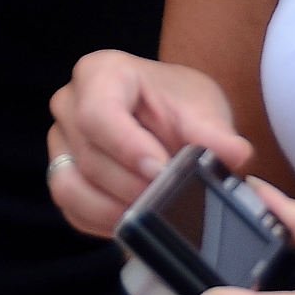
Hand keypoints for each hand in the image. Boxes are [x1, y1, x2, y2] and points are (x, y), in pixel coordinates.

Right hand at [45, 50, 251, 237]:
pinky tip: (137, 218)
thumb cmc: (179, 105)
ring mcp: (60, 142)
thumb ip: (215, 134)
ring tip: (156, 212)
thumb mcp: (203, 110)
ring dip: (117, 209)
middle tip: (172, 199)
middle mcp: (70, 103)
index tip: (161, 170)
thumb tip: (234, 154)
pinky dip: (105, 222)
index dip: (128, 148)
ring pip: (72, 187)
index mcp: (100, 73)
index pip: (98, 113)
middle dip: (133, 186)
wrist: (170, 117)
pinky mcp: (60, 175)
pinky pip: (72, 209)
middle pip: (89, 156)